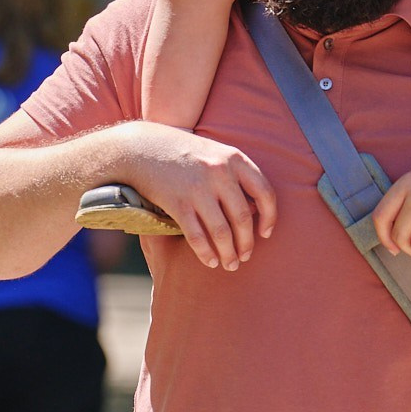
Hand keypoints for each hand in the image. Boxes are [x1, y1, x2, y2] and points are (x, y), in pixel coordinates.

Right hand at [119, 124, 275, 272]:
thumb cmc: (180, 151)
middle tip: (245, 257)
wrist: (140, 147)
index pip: (265, 193)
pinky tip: (210, 261)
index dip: (269, 218)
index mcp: (234, 159)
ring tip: (230, 265)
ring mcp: (199, 188)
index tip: (265, 234)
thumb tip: (254, 208)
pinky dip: (206, 253)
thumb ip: (234, 173)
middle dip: (247, 243)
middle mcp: (220, 172)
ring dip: (229, 254)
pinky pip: (198, 236)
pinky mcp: (178, 203)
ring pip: (223, 232)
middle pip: (243, 218)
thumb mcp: (213, 152)